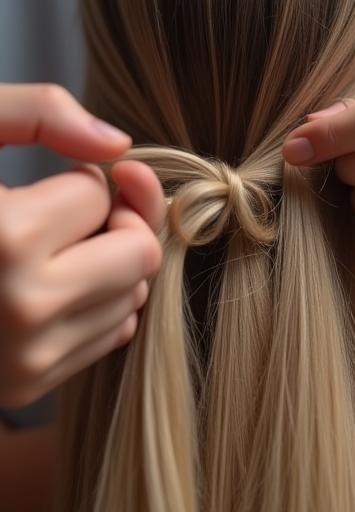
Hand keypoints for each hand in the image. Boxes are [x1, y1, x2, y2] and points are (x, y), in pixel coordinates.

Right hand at [0, 84, 164, 406]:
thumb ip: (36, 112)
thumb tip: (117, 143)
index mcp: (2, 237)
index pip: (97, 193)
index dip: (78, 181)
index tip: (50, 188)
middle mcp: (22, 306)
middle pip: (138, 252)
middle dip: (118, 224)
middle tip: (77, 218)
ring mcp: (28, 358)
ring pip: (133, 293)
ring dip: (111, 264)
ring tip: (56, 254)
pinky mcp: (29, 385)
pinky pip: (115, 331)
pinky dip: (101, 302)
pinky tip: (56, 287)